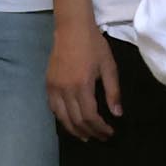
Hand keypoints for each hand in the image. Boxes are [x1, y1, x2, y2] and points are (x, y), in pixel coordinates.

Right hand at [47, 9, 120, 139]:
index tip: (110, 132)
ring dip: (74, 130)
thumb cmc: (94, 45)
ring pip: (62, 117)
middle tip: (100, 137)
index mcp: (82, 85)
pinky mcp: (48, 84)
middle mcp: (65, 90)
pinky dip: (62, 118)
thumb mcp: (109, 67)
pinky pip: (53, 108)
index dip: (100, 128)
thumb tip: (117, 114)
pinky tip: (70, 122)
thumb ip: (113, 92)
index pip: (90, 116)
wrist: (72, 29)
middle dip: (90, 132)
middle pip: (76, 120)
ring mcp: (54, 87)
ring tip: (85, 136)